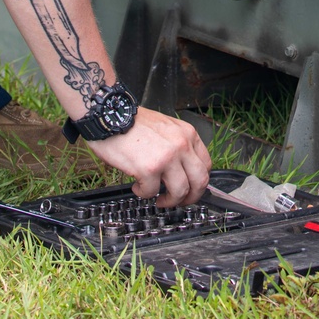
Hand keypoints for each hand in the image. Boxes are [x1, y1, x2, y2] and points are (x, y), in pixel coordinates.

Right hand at [88, 107, 211, 206]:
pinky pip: (151, 192)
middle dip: (191, 198)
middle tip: (179, 202)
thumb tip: (183, 170)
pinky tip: (137, 186)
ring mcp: (167, 157)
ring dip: (169, 201)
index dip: (199, 183)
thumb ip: (178, 145)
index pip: (206, 164)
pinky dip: (144, 193)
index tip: (191, 189)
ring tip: (158, 198)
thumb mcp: (166, 127)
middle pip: (200, 181)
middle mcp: (181, 145)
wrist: (112, 115)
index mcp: (187, 134)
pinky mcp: (149, 168)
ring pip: (180, 191)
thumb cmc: (133, 122)